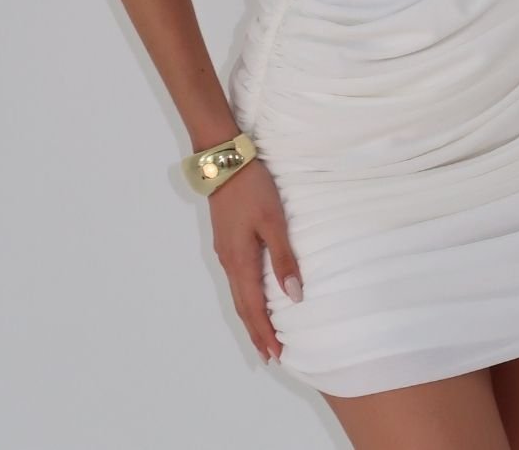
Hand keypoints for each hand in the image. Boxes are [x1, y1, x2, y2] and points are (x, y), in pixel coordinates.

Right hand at [208, 156, 303, 363]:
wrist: (224, 162)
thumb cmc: (252, 189)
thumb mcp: (274, 221)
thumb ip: (283, 258)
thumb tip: (294, 296)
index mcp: (241, 261)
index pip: (253, 307)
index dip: (265, 332)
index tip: (276, 355)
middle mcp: (229, 262)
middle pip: (242, 306)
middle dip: (256, 331)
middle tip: (269, 356)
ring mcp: (224, 251)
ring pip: (237, 294)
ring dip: (249, 316)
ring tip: (261, 334)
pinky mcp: (225, 241)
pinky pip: (235, 280)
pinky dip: (244, 297)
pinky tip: (252, 297)